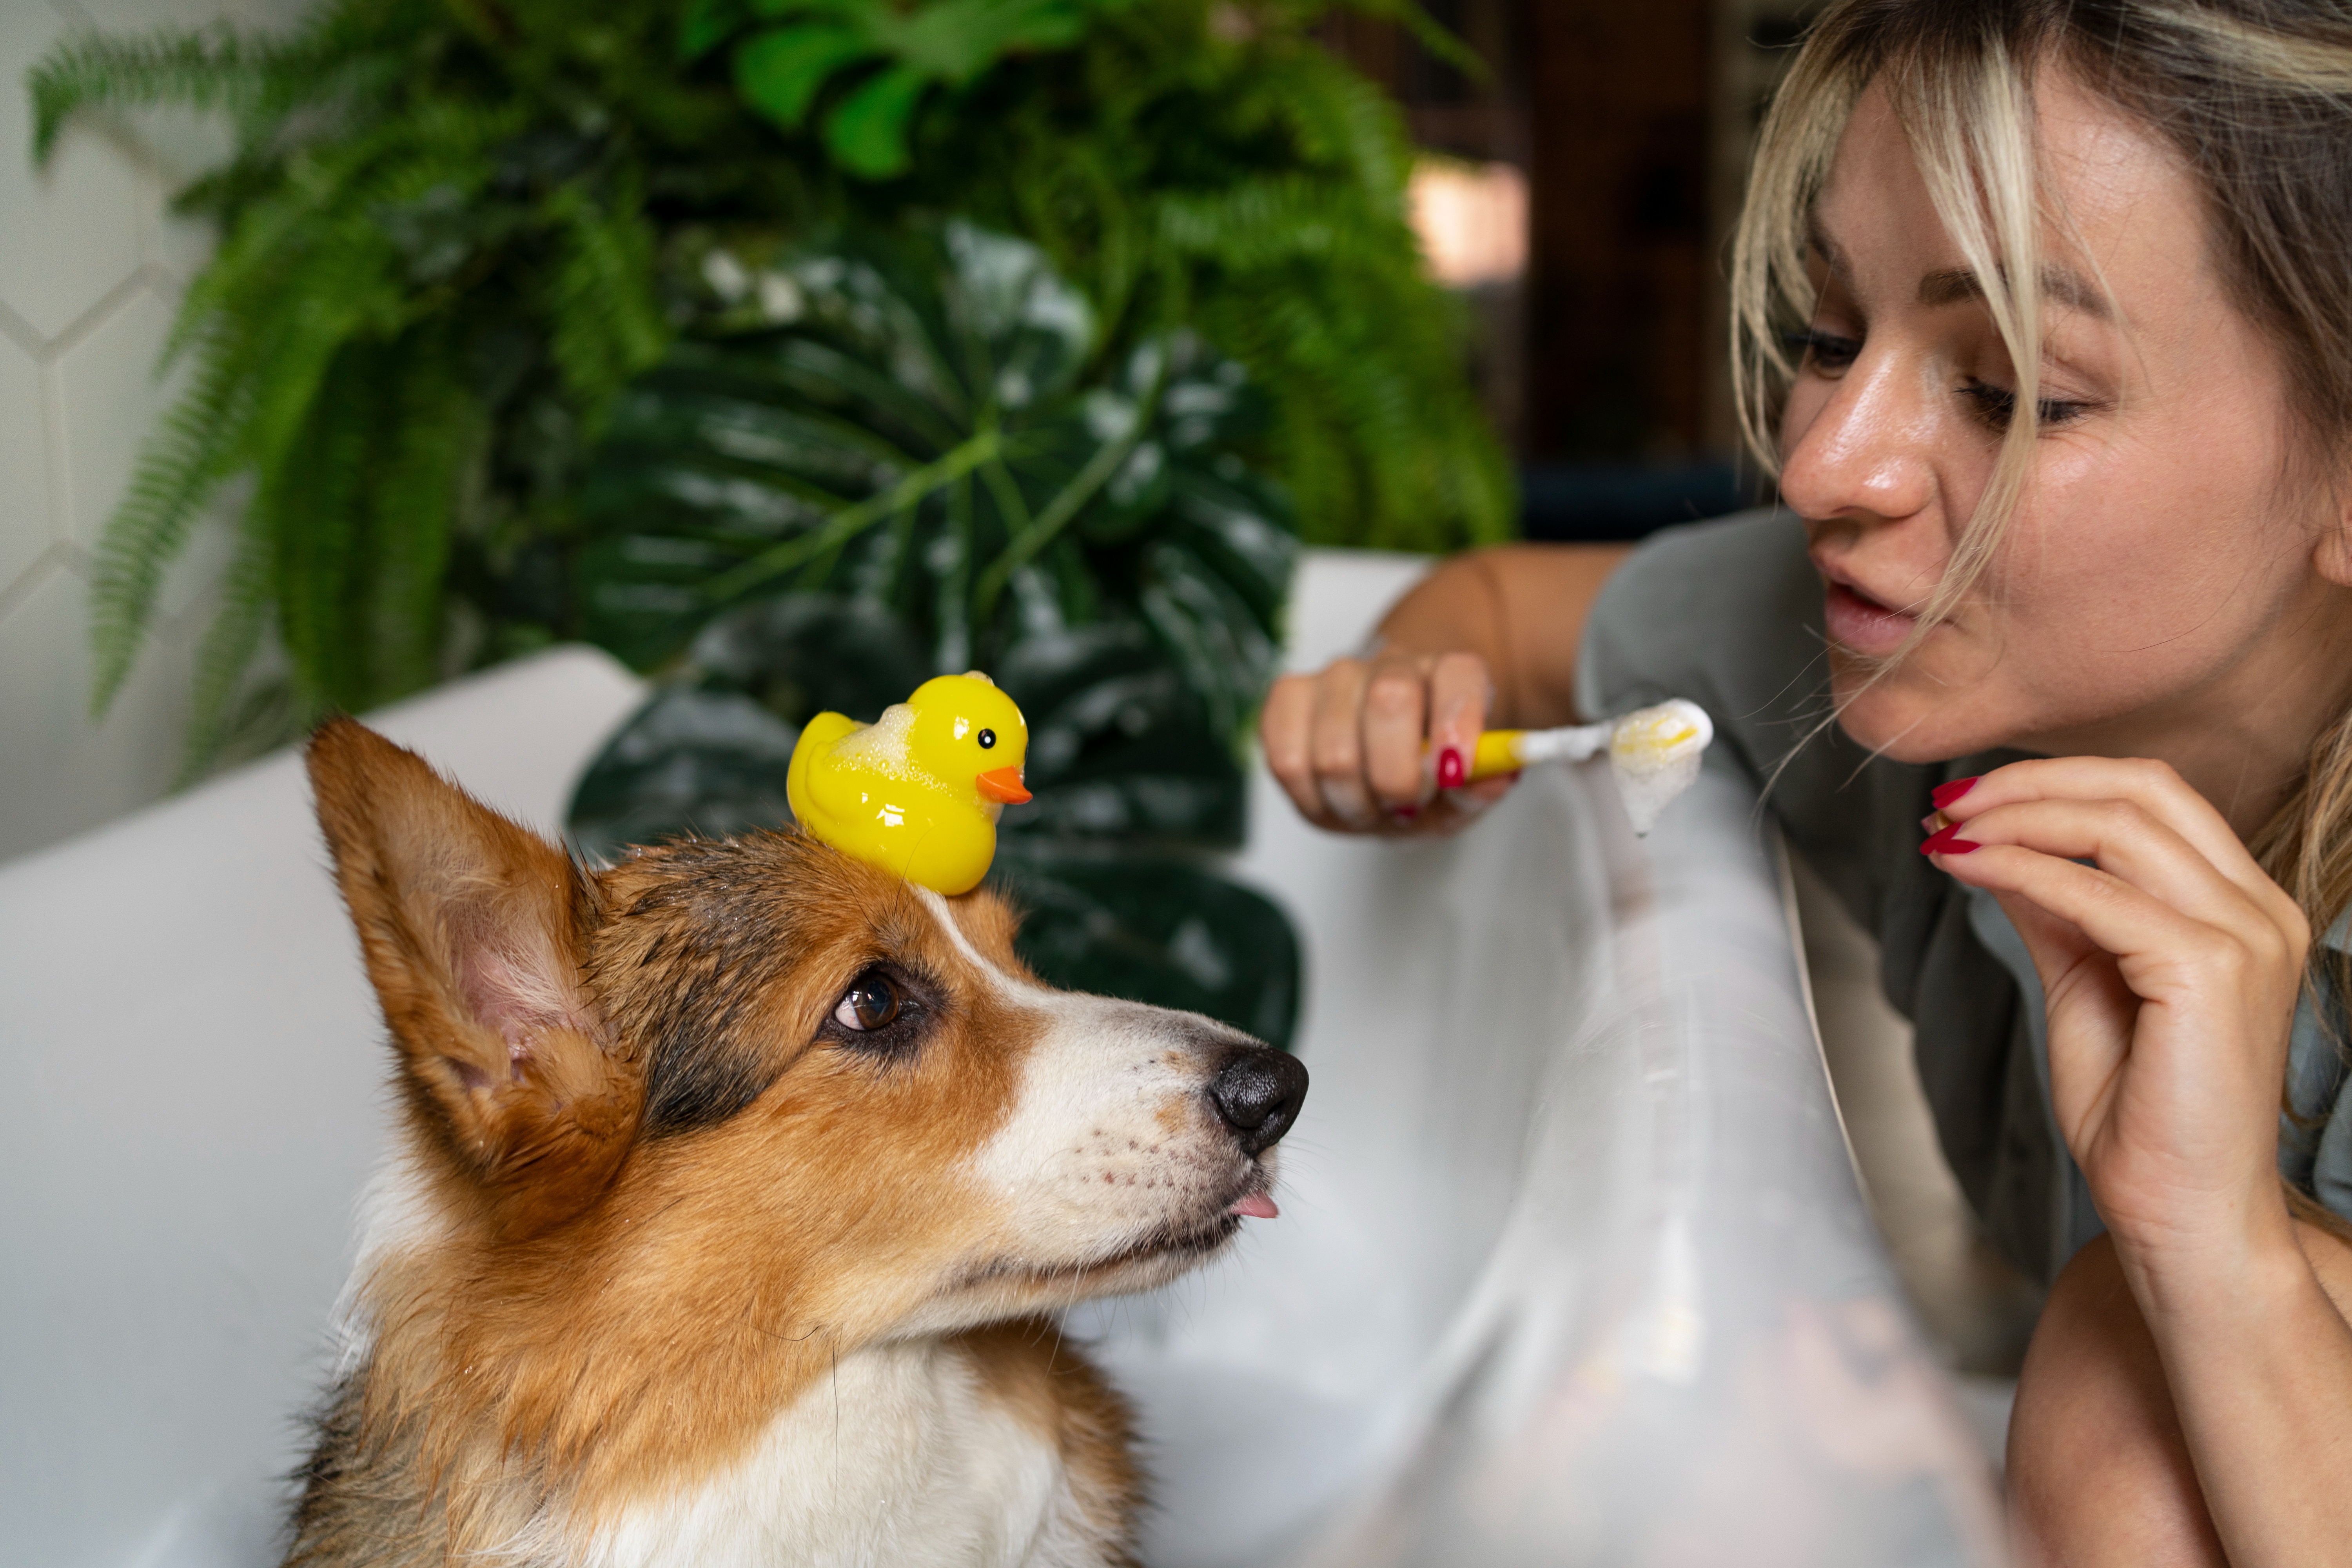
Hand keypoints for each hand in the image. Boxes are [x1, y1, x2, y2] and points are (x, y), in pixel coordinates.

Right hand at [1260, 649, 1517, 834]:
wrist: (1379, 752)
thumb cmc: (1422, 771)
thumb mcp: (1461, 792)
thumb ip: (1481, 787)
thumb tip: (1498, 777)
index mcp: (1449, 673)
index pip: (1458, 675)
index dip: (1456, 721)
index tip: (1455, 769)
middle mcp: (1390, 664)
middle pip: (1388, 703)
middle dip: (1397, 779)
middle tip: (1405, 803)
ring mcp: (1333, 677)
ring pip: (1334, 751)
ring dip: (1355, 802)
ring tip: (1369, 807)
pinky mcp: (1287, 698)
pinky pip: (1287, 760)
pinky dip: (1312, 799)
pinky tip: (1332, 799)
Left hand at [1925, 759, 2309, 1276]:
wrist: (2179, 1211)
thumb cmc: (2139, 1115)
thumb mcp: (2085, 983)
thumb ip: (2058, 911)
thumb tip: (1999, 847)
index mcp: (2243, 908)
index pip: (2153, 797)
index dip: (2054, 782)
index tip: (1967, 801)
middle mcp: (2260, 912)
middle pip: (2143, 789)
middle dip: (2030, 782)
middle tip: (1947, 803)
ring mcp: (2245, 938)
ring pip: (2119, 825)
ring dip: (2016, 816)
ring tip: (1946, 831)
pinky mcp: (2210, 972)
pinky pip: (2095, 894)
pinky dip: (2019, 868)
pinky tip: (1966, 868)